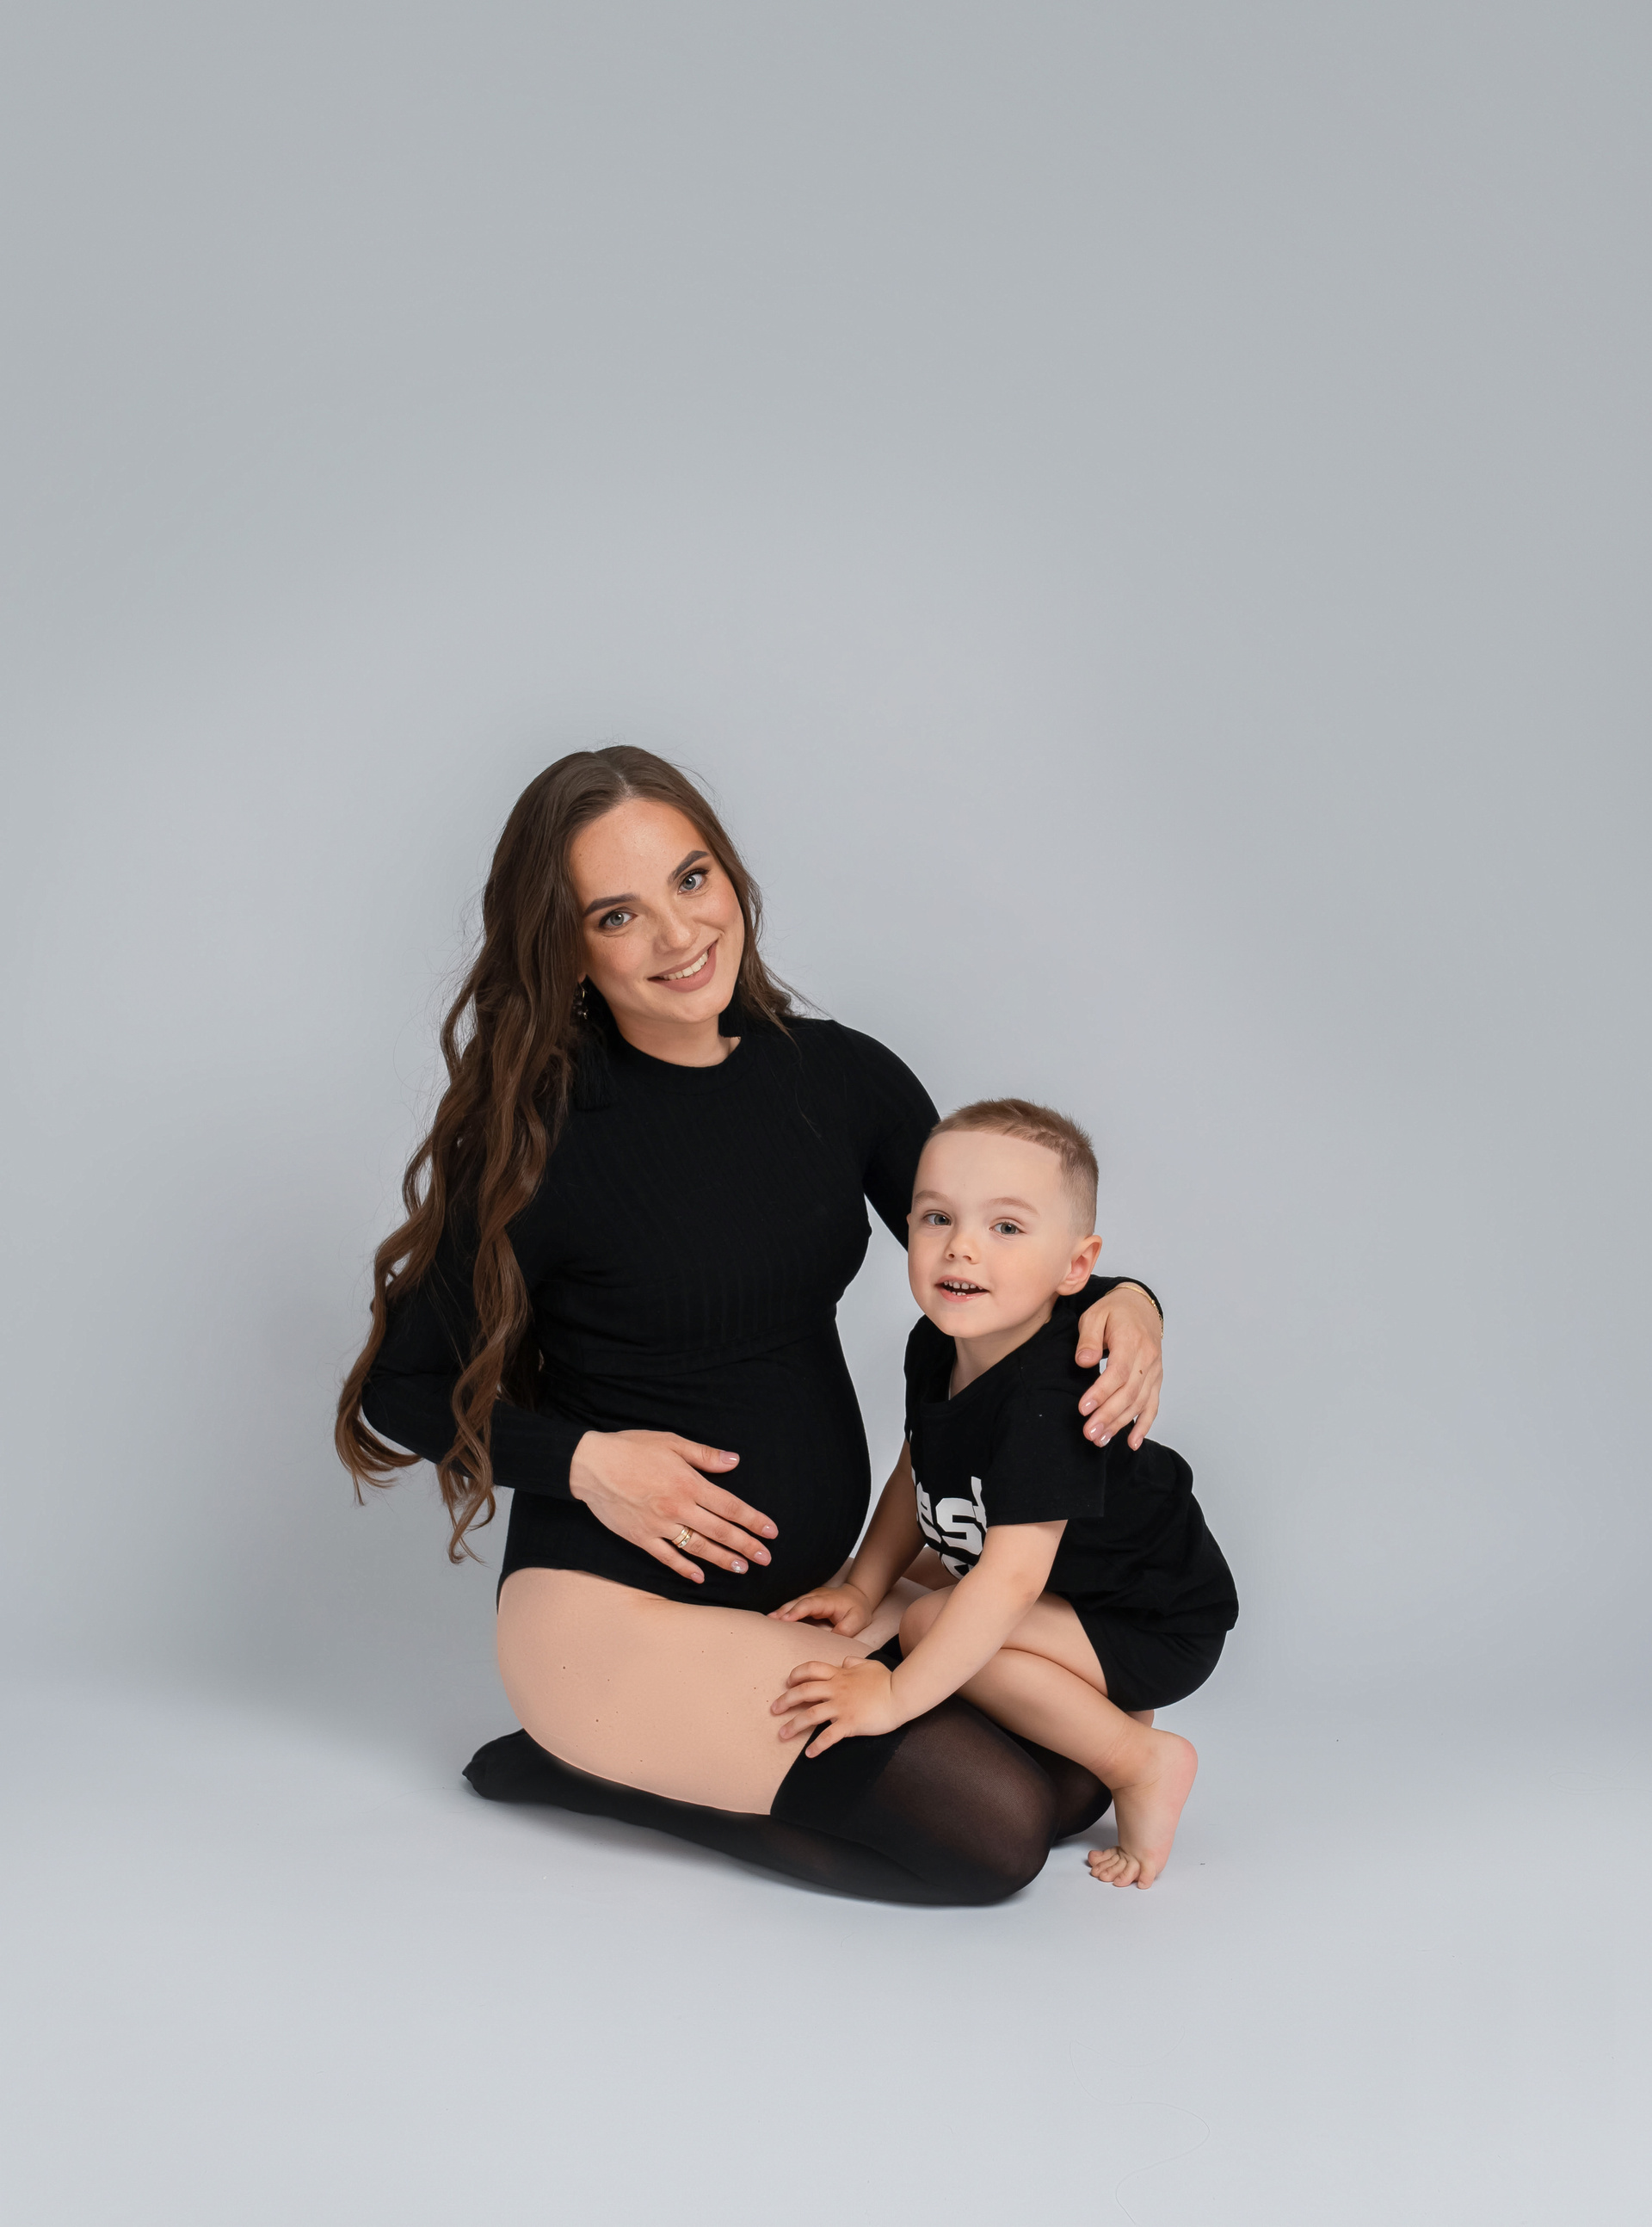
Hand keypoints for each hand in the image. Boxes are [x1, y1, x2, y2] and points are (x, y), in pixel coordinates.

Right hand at [568, 1429, 776, 1582]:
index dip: (753, 1520)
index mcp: (689, 1484)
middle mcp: (678, 1508)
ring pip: (698, 1548)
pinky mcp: (641, 1537)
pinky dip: (684, 1568)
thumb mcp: (671, 1442)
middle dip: (746, 1545)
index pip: (730, 1506)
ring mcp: (659, 1526)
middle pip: (720, 1531)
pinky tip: (700, 1577)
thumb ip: (704, 1455)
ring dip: (722, 1559)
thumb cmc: (631, 1448)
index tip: (771, 1532)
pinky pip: (667, 1557)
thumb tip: (734, 1461)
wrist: (590, 1465)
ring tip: (742, 1568)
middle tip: (766, 1558)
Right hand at [768, 1583, 874, 1633]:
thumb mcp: (857, 1620)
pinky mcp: (808, 1602)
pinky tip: (773, 1619)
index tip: (785, 1619)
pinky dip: (784, 1612)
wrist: (858, 1596)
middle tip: (770, 1621)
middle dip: (783, 1611)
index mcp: (827, 1600)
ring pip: (793, 1603)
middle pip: (797, 1602)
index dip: (796, 1611)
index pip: (809, 1604)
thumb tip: (831, 1637)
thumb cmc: (857, 1609)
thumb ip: (844, 1629)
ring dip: (781, 1611)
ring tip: (767, 1620)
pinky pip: (794, 1606)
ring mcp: (811, 1597)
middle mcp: (816, 1596)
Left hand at [770, 1657, 901, 1757]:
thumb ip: (854, 1663)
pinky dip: (817, 1746)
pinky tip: (809, 1754)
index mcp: (840, 1674)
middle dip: (785, 1701)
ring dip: (793, 1726)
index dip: (796, 1674)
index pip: (812, 1669)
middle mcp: (836, 1689)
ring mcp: (841, 1707)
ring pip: (810, 1715)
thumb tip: (845, 1661)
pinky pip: (829, 1736)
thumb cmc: (887, 1680)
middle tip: (773, 1710)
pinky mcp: (849, 1723)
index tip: (788, 1682)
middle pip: (804, 1692)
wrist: (901, 1694)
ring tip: (782, 1734)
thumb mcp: (869, 1664)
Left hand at [1075, 1283, 1162, 1450]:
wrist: (1141, 1307)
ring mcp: (1154, 1371)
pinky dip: (1145, 1425)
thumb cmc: (1114, 1312)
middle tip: (1089, 1432)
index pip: (1118, 1372)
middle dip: (1108, 1416)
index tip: (1083, 1409)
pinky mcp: (1156, 1380)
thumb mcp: (1094, 1315)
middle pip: (1129, 1393)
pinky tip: (1132, 1442)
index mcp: (1132, 1341)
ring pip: (1140, 1403)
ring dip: (1121, 1424)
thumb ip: (1089, 1338)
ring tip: (1100, 1439)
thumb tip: (1084, 1361)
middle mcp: (1147, 1358)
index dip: (1101, 1393)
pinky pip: (1153, 1405)